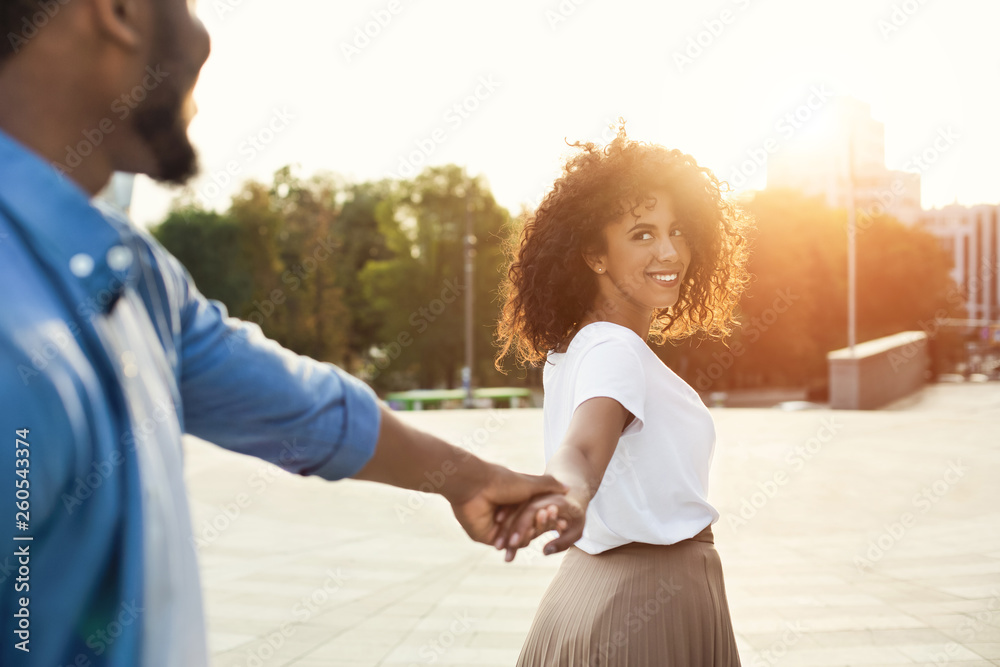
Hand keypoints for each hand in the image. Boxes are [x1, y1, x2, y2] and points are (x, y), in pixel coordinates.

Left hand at [448, 463, 566, 547]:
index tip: (562, 518)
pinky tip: (524, 536)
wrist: (476, 486)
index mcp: (515, 501)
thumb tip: (568, 488)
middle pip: (529, 528)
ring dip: (531, 534)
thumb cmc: (502, 482)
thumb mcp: (531, 483)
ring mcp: (498, 527)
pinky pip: (508, 544)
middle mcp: (507, 515)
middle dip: (542, 526)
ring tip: (538, 528)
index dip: (549, 516)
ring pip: (520, 538)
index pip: (536, 515)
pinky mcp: (489, 537)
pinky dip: (518, 541)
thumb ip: (549, 485)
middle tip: (556, 525)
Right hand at [494, 492, 586, 561]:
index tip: (513, 543)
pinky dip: (504, 523)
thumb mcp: (578, 529)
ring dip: (504, 529)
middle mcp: (538, 496)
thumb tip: (544, 552)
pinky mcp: (524, 502)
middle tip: (500, 549)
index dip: (522, 527)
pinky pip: (511, 512)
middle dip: (509, 530)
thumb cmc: (577, 516)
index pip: (532, 512)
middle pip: (519, 512)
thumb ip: (563, 542)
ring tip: (498, 547)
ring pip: (513, 513)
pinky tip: (498, 537)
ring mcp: (529, 498)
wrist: (573, 494)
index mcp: (552, 499)